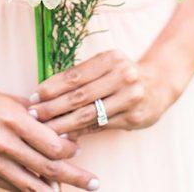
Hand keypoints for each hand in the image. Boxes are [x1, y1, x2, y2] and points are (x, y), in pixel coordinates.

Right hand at [0, 84, 99, 190]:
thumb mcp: (11, 100)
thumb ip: (35, 115)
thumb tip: (59, 129)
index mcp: (15, 120)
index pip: (52, 145)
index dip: (70, 150)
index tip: (78, 148)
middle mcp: (5, 143)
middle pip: (48, 168)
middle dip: (75, 177)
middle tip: (94, 183)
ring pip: (32, 184)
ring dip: (55, 189)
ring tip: (73, 189)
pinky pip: (13, 188)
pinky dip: (31, 190)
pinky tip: (44, 190)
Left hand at [28, 50, 180, 137]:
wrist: (159, 83)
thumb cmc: (122, 73)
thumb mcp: (106, 65)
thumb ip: (81, 77)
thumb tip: (46, 93)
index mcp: (111, 58)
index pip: (75, 75)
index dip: (52, 87)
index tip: (34, 96)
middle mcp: (122, 75)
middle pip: (80, 95)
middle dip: (53, 106)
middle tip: (34, 114)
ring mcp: (130, 96)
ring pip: (89, 113)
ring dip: (64, 123)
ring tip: (46, 129)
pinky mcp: (134, 116)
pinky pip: (102, 125)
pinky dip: (82, 131)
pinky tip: (68, 135)